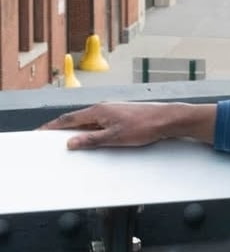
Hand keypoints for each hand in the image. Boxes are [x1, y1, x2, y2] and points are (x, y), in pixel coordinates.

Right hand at [39, 102, 215, 149]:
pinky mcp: (121, 116)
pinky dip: (92, 132)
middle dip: (62, 130)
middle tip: (49, 140)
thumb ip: (91, 140)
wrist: (167, 120)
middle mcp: (104, 108)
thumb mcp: (114, 138)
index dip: (52, 126)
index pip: (68, 119)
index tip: (39, 132)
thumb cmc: (144, 126)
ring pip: (89, 122)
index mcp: (98, 111)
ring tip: (68, 143)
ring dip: (78, 132)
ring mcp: (113, 111)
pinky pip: (100, 124)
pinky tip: (92, 140)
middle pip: (77, 120)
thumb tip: (70, 142)